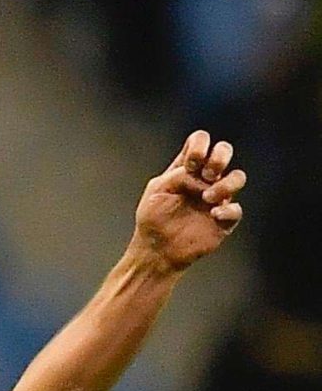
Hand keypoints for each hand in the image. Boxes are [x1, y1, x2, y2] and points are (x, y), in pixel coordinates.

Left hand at [131, 131, 245, 274]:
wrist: (156, 250)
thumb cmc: (153, 218)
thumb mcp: (156, 191)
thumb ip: (175, 176)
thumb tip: (198, 175)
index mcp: (186, 168)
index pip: (200, 140)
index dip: (199, 145)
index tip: (189, 164)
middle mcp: (205, 179)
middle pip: (224, 151)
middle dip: (219, 157)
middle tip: (207, 175)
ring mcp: (217, 197)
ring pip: (238, 177)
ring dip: (226, 184)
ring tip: (207, 198)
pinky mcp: (224, 219)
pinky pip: (236, 209)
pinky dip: (227, 210)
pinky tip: (213, 215)